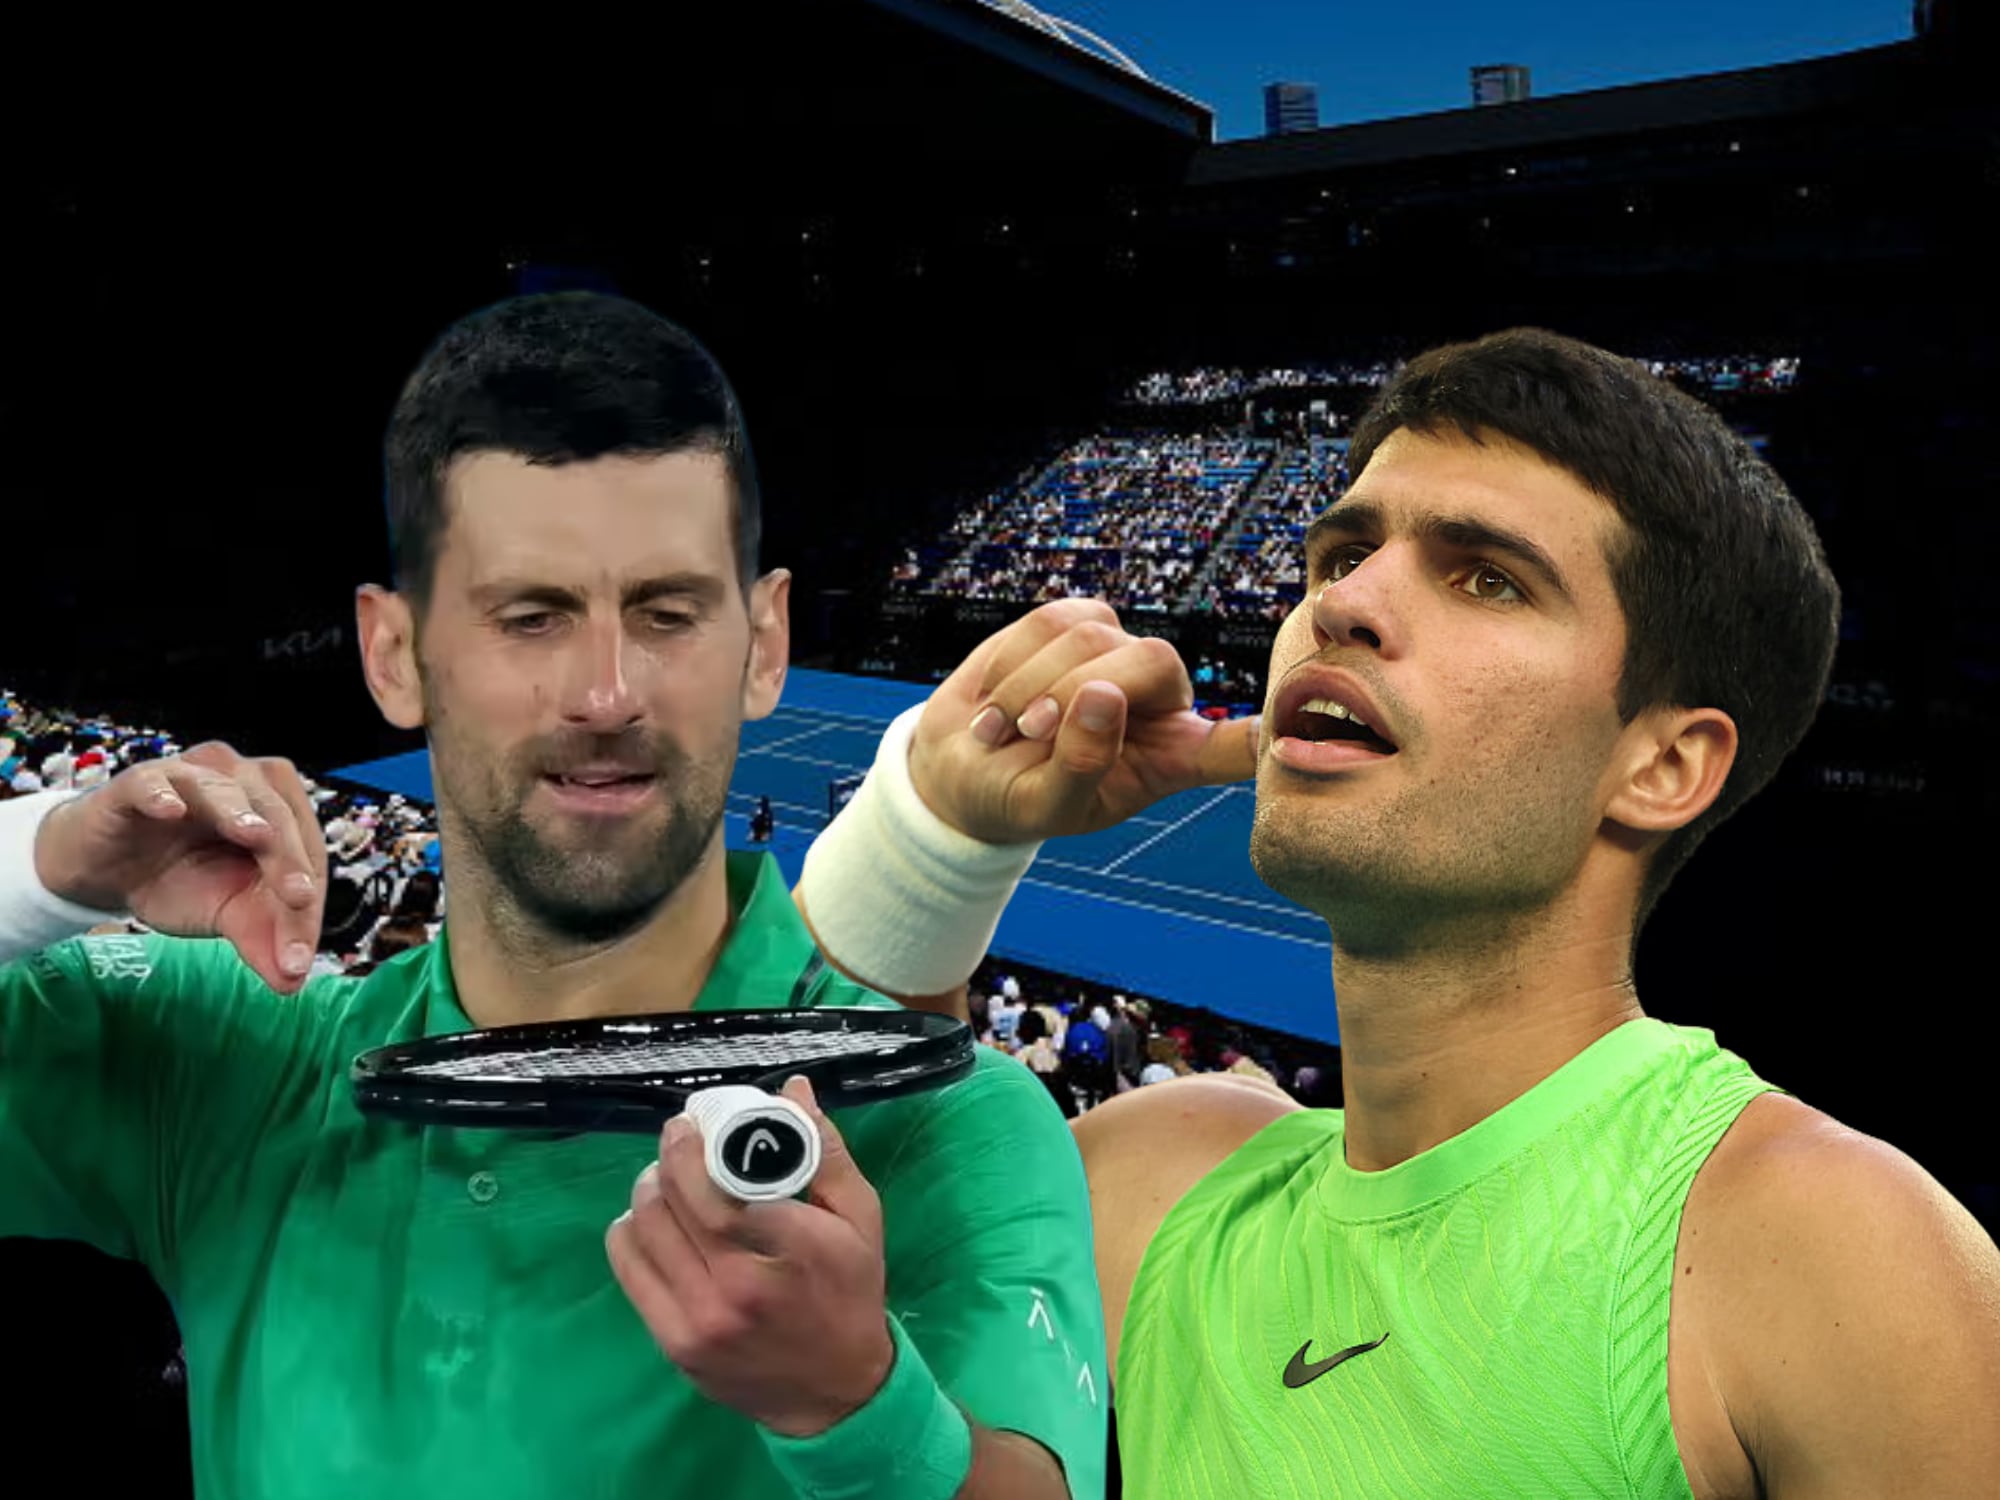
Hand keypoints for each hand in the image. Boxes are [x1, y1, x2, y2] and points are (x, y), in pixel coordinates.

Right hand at [32, 743, 328, 993]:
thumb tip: (292, 981)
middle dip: (289, 865)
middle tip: (299, 904)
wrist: (104, 870)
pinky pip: (154, 781)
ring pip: (226, 791)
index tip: (299, 957)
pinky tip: (171, 810)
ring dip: (240, 814)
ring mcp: (191, 776)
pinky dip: (163, 794)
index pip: (307, 852)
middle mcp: (244, 782)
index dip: (308, 904)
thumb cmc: (176, 879)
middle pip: (279, 819)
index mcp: (278, 811)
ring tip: (256, 837)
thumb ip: (260, 938)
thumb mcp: (223, 913)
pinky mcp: (138, 781)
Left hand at [607, 1076, 895, 1436]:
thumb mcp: (859, 1218)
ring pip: (643, 1231)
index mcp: (791, 1248)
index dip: (690, 1148)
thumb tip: (793, 1090)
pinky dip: (630, 1234)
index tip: (690, 1123)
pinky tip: (650, 1223)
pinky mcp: (675, 1343)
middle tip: (677, 1142)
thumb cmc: (850, 1292)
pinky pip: (629, 1270)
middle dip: (666, 1159)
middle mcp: (738, 1285)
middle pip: (673, 1203)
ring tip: (665, 1180)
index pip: (719, 1186)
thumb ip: (824, 1151)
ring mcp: (701, 1319)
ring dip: (647, 1192)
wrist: (836, 1392)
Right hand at [911, 598, 1258, 843]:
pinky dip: (1012, 663)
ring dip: (1032, 685)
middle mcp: (1161, 700)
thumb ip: (1079, 765)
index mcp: (1174, 758)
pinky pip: (1051, 621)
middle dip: (1081, 691)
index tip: (1289, 725)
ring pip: (1095, 638)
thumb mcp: (1043, 806)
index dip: (1268, 731)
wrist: (961, 765)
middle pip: (1155, 663)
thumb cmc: (1014, 798)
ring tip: (1006, 728)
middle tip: (1032, 732)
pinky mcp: (1078, 622)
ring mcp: (1120, 655)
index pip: (1239, 743)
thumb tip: (1103, 695)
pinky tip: (998, 699)